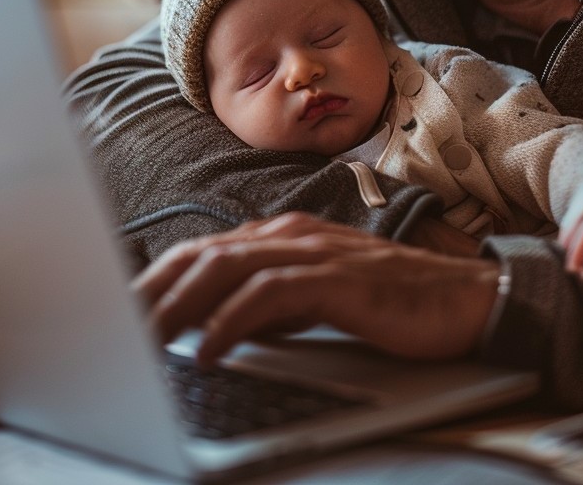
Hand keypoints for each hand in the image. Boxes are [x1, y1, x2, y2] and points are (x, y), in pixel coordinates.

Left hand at [133, 212, 498, 365]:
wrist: (467, 299)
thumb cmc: (395, 301)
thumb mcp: (321, 297)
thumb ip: (275, 302)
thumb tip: (222, 327)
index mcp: (286, 234)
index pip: (207, 251)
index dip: (160, 277)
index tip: (125, 308)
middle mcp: (294, 234)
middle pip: (205, 255)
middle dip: (154, 289)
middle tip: (115, 323)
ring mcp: (316, 252)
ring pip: (226, 269)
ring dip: (179, 305)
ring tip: (146, 338)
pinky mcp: (337, 280)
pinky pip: (268, 297)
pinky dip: (229, 322)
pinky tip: (206, 349)